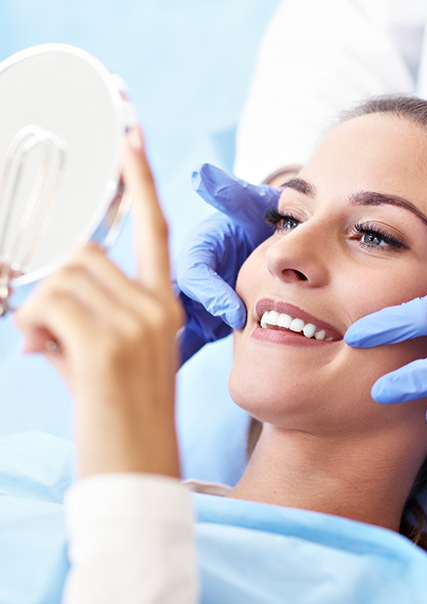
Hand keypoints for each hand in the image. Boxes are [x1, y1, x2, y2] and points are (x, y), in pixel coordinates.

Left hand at [14, 127, 183, 476]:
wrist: (138, 469)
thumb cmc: (122, 414)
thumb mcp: (114, 356)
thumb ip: (86, 313)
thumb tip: (41, 299)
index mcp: (162, 306)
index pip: (153, 228)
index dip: (139, 179)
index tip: (130, 133)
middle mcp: (155, 307)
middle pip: (83, 253)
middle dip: (53, 283)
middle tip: (49, 332)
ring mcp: (136, 323)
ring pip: (61, 276)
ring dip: (40, 312)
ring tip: (52, 352)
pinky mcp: (107, 343)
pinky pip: (47, 305)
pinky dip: (34, 329)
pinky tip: (47, 357)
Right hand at [176, 164, 279, 362]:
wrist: (266, 246)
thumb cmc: (257, 224)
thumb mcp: (249, 208)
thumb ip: (232, 194)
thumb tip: (203, 175)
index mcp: (199, 250)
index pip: (196, 273)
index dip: (212, 293)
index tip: (236, 313)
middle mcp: (189, 277)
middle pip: (175, 304)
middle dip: (182, 329)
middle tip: (194, 354)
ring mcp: (193, 302)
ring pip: (174, 327)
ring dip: (172, 349)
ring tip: (167, 377)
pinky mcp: (200, 322)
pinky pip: (186, 342)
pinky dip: (179, 359)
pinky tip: (166, 386)